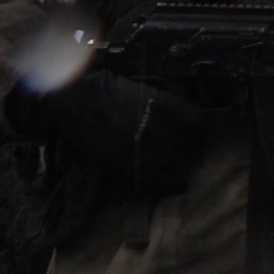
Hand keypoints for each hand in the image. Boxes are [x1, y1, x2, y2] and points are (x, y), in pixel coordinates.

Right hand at [9, 69, 204, 193]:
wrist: (75, 99)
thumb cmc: (105, 88)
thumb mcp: (140, 88)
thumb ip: (160, 101)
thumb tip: (178, 111)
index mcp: (160, 103)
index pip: (194, 120)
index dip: (198, 128)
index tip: (197, 131)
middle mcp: (157, 124)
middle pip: (188, 143)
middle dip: (192, 148)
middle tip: (192, 151)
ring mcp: (143, 145)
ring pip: (176, 161)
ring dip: (183, 164)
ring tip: (186, 166)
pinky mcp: (128, 162)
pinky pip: (156, 177)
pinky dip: (171, 183)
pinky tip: (180, 185)